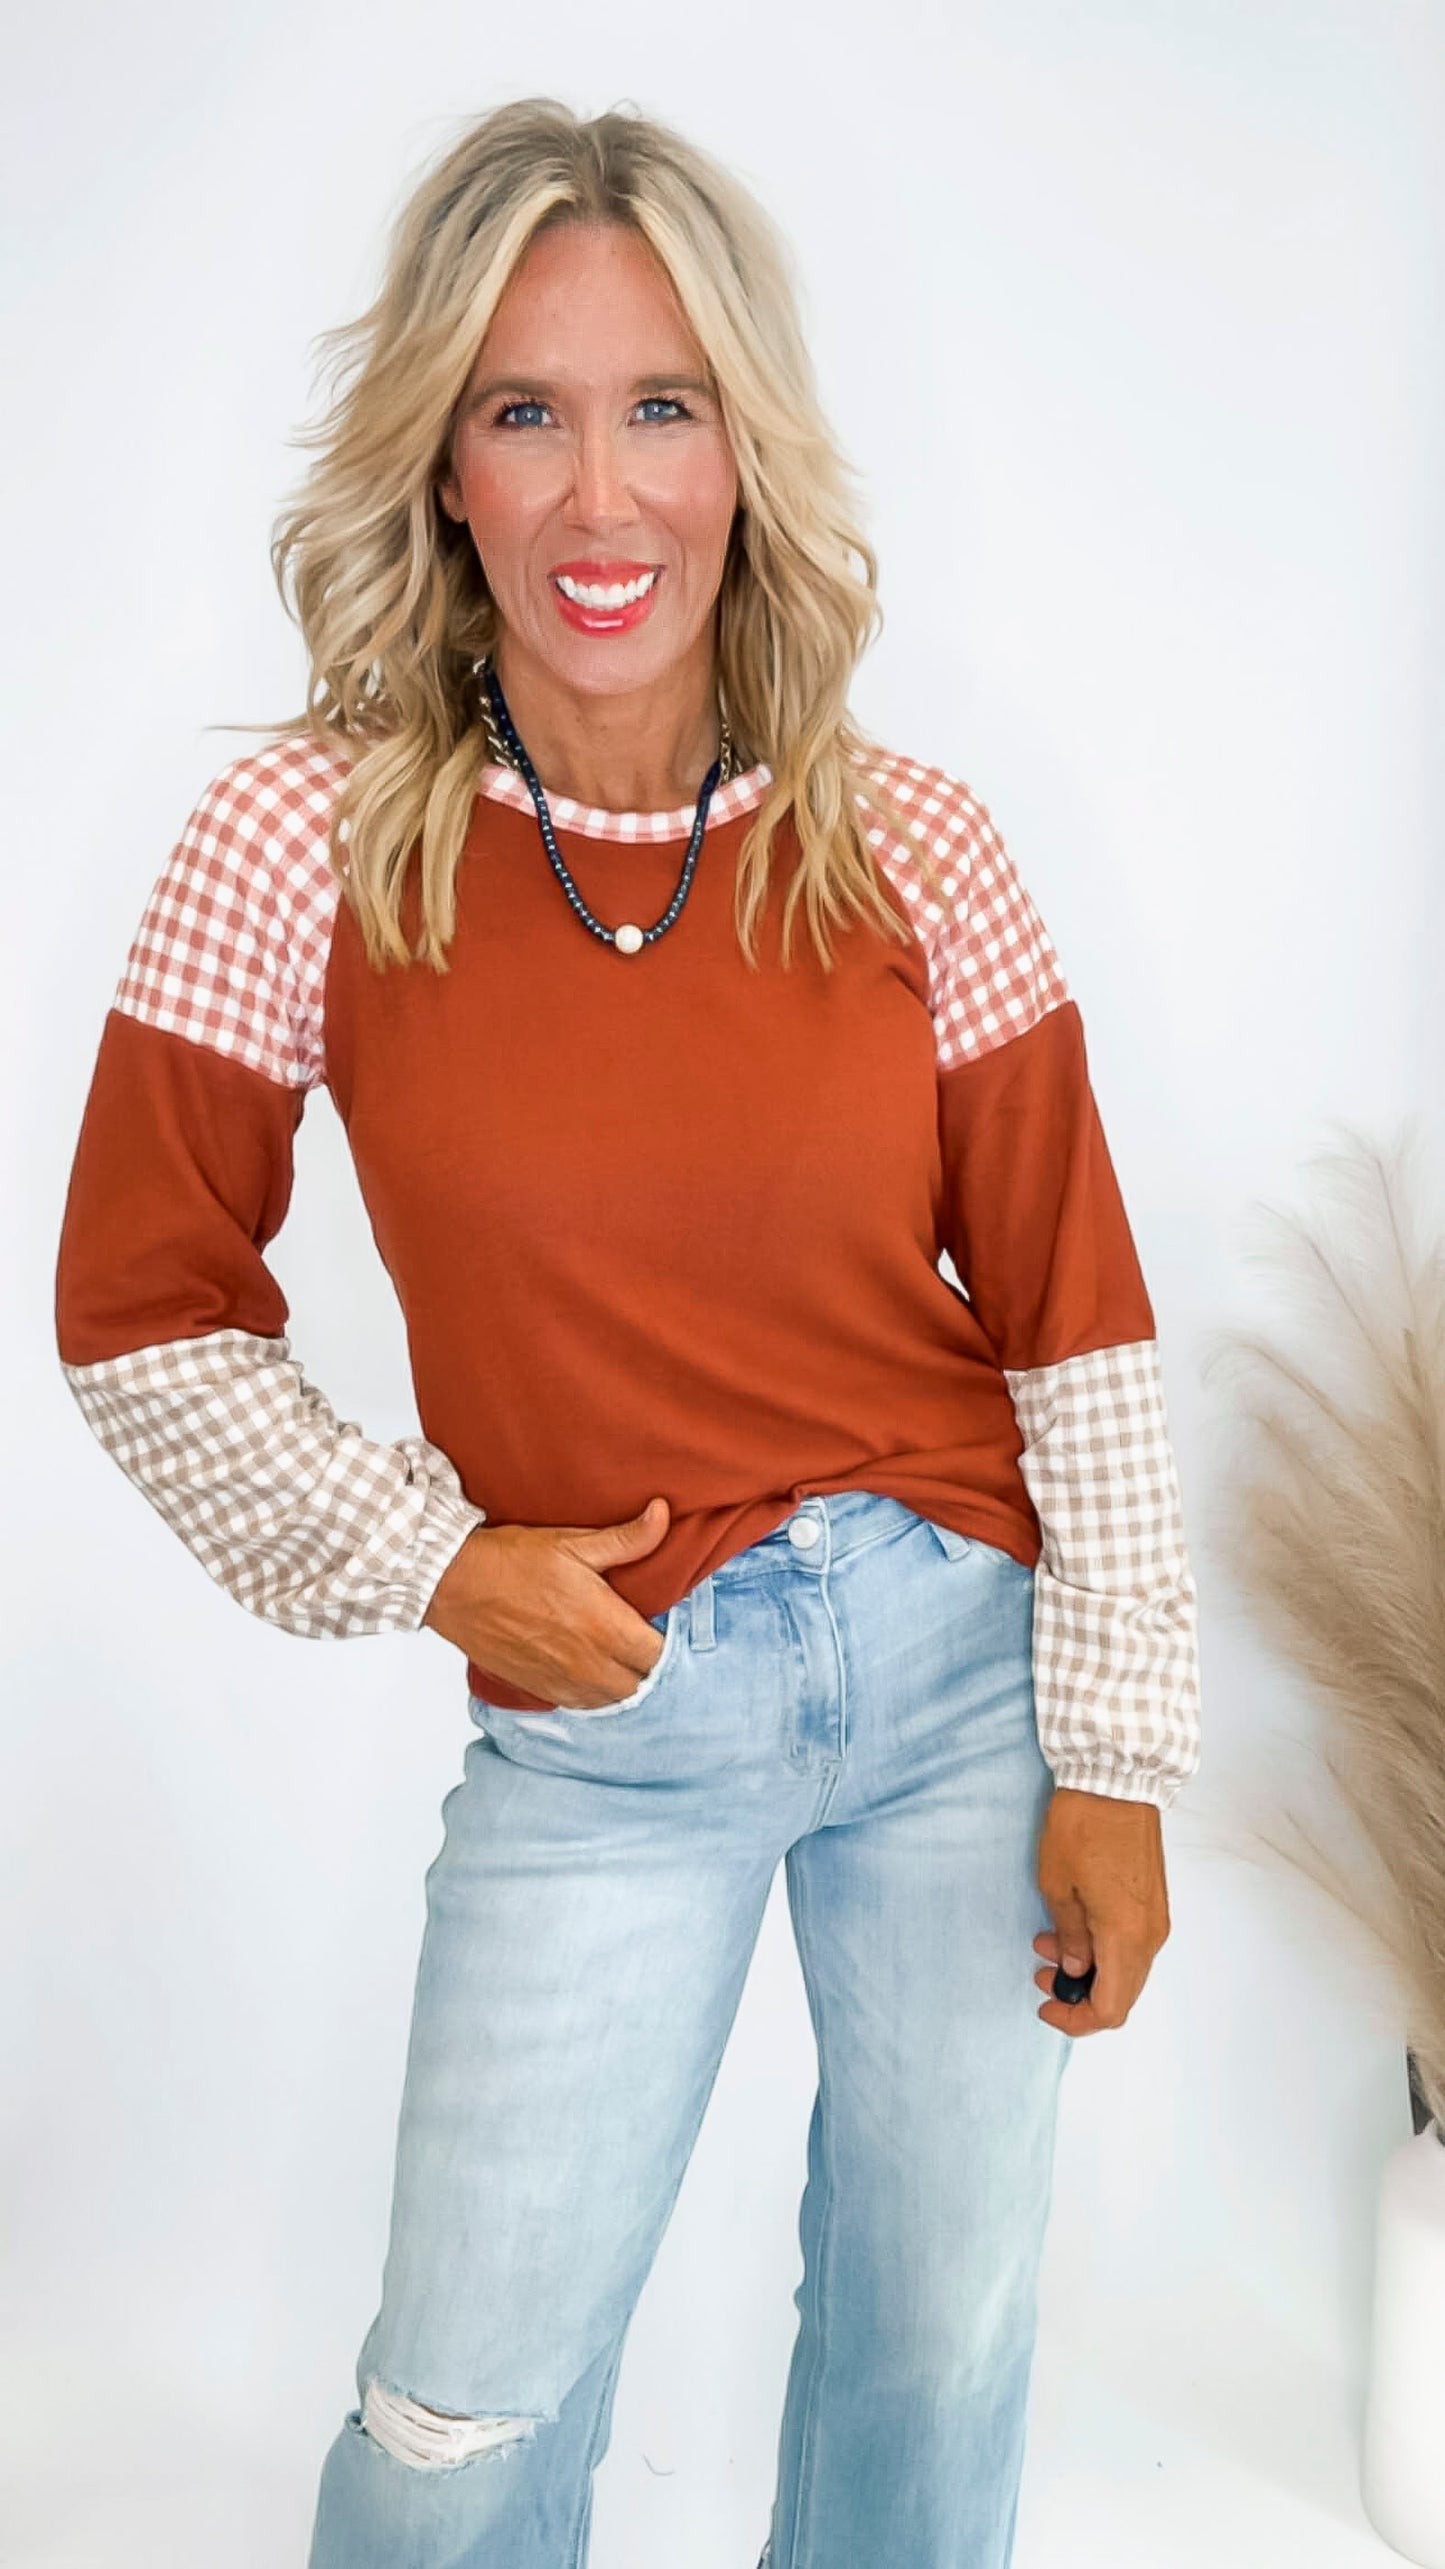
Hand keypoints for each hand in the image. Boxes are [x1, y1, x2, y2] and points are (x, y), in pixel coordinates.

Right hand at [422, 1496, 671, 1707]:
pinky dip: (594, 1694)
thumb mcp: (573, 1543)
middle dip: (648, 1665)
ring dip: (623, 1683)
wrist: (454, 1585)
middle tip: (642, 1641)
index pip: (658, 1654)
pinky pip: (581, 1705)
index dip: (667, 1643)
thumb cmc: (512, 1561)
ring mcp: (561, 1679)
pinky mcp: (538, 1688)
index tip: (661, 1626)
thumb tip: (662, 1513)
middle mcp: (586, 1661)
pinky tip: (592, 1672)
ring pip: (612, 1700)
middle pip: (641, 1684)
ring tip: (620, 1658)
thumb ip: (627, 1538)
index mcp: (602, 1624)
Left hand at [1032, 1786, 1170, 2036]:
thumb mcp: (1057, 1884)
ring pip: (1127, 1970)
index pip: (1110, 2007)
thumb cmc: (1082, 1827)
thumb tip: (1073, 1968)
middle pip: (1122, 1994)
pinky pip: (1132, 1945)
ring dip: (1089, 1970)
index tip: (1046, 2007)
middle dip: (1080, 1997)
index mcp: (1125, 1936)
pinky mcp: (1154, 1901)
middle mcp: (1149, 1934)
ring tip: (1047, 1944)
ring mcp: (1156, 1918)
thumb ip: (1068, 1936)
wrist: (1116, 1780)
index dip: (1077, 2020)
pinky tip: (1073, 1927)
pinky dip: (1103, 1950)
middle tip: (1042, 1974)